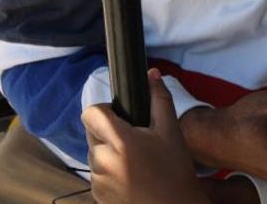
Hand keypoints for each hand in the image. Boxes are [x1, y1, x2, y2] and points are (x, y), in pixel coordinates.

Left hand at [82, 69, 210, 203]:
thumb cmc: (175, 171)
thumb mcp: (171, 132)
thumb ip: (159, 99)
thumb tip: (151, 75)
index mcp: (120, 142)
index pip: (91, 113)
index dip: (104, 110)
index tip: (121, 117)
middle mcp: (102, 160)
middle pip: (93, 132)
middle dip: (109, 133)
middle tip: (137, 142)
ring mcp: (97, 180)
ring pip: (95, 153)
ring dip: (109, 152)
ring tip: (137, 162)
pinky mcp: (96, 195)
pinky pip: (97, 173)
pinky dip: (110, 171)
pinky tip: (132, 178)